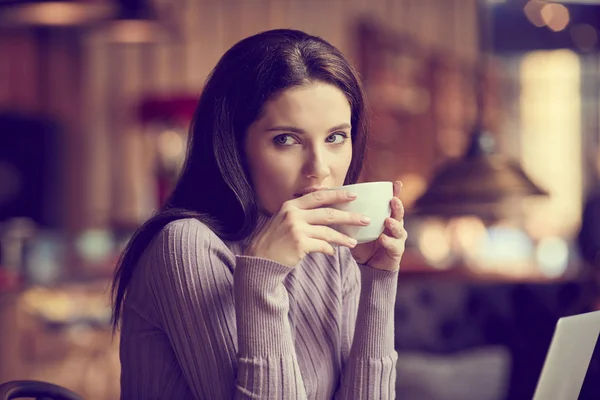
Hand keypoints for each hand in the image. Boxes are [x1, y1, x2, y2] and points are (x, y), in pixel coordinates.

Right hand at [245, 190, 369, 265]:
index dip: (337, 195)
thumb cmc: (274, 240)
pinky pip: (322, 245)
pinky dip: (329, 249)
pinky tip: (333, 252)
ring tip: (353, 242)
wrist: (259, 259)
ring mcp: (296, 229)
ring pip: (328, 231)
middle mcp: (293, 214)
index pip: (319, 196)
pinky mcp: (299, 244)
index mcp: (291, 205)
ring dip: (343, 238)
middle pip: (328, 213)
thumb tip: (327, 210)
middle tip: (364, 219)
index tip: (353, 195)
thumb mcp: (284, 220)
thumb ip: (301, 213)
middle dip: (349, 216)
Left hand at [351, 181, 406, 270]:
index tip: (397, 183)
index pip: (392, 203)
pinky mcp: (396, 252)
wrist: (369, 265)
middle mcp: (395, 226)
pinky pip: (393, 246)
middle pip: (399, 214)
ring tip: (388, 220)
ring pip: (399, 230)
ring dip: (394, 224)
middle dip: (398, 206)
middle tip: (393, 200)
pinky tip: (382, 238)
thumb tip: (331, 199)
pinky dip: (388, 241)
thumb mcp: (356, 227)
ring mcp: (397, 239)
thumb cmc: (363, 243)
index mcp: (387, 217)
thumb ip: (349, 215)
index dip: (396, 193)